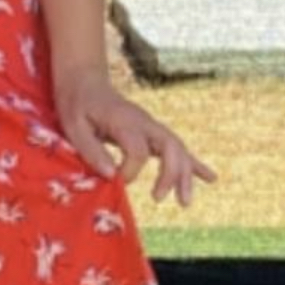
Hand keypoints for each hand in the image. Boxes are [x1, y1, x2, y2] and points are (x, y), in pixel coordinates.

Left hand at [54, 69, 217, 209]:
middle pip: (170, 146)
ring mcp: (152, 126)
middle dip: (171, 174)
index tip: (114, 180)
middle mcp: (144, 122)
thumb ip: (91, 150)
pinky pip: (177, 148)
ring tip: (185, 202)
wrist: (84, 83)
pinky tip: (210, 178)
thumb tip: (111, 176)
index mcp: (125, 121)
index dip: (129, 171)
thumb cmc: (76, 105)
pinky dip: (194, 164)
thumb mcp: (74, 126)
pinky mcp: (153, 132)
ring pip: (178, 149)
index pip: (138, 150)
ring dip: (185, 175)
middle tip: (159, 198)